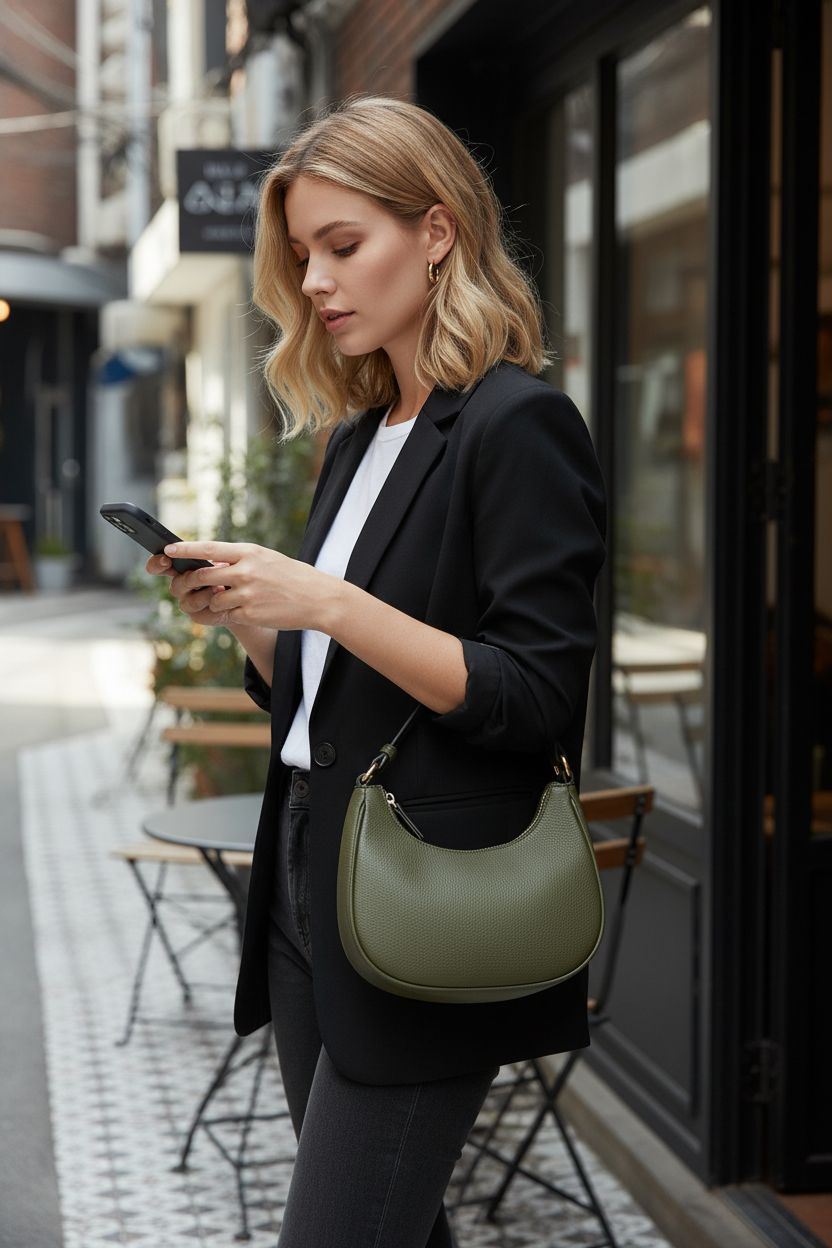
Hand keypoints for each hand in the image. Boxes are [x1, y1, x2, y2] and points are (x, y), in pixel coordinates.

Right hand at [145, 552, 231, 626]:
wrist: (245, 595)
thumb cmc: (234, 571)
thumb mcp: (227, 558)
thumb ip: (215, 557)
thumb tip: (213, 563)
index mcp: (182, 567)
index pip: (159, 565)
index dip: (157, 563)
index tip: (166, 559)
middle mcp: (181, 585)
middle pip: (176, 585)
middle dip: (192, 579)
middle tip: (208, 573)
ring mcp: (188, 602)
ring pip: (190, 601)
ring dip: (206, 594)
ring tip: (222, 588)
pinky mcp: (200, 616)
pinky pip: (202, 615)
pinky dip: (216, 609)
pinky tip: (227, 604)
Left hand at [158, 541, 339, 631]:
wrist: (319, 599)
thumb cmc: (293, 576)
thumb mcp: (267, 558)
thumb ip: (241, 559)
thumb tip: (213, 562)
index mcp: (249, 553)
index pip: (209, 548)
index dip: (185, 549)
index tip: (168, 548)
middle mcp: (245, 571)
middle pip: (203, 576)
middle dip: (193, 581)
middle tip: (192, 584)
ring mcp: (247, 594)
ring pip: (213, 598)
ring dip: (217, 600)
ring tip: (235, 599)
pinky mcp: (250, 614)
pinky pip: (228, 614)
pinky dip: (233, 613)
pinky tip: (249, 610)